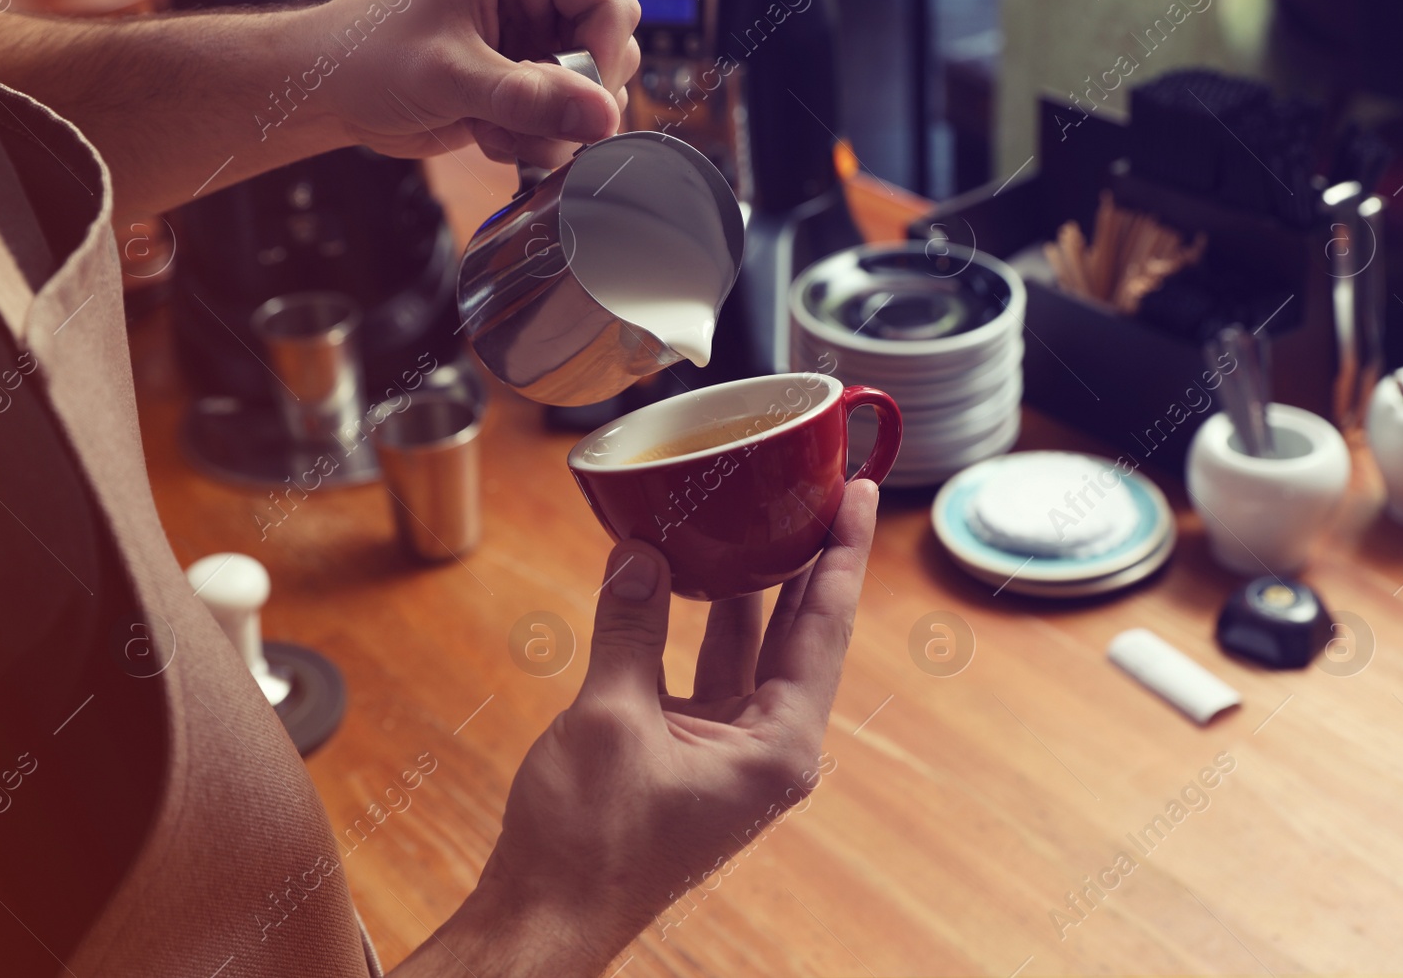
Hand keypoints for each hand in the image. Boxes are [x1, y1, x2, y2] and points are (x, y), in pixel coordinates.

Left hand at [312, 0, 640, 169]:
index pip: (607, 2)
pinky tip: (487, 131)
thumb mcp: (450, 75)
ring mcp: (531, 28)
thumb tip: (602, 115)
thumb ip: (529, 97)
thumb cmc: (365, 56)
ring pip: (591, 90)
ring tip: (494, 126)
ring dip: (550, 125)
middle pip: (609, 48)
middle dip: (571, 99)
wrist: (327, 91)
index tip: (582, 107)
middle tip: (523, 121)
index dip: (602, 61)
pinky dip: (534, 135)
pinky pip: (564, 114)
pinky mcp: (524, 69)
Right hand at [459, 481, 878, 973]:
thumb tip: (641, 555)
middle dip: (808, 558)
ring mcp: (730, 750)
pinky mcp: (690, 752)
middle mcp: (768, 747)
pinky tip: (683, 574)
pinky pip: (705, 669)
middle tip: (817, 486)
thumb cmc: (587, 845)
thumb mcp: (612, 718)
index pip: (825, 627)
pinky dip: (695, 622)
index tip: (856, 492)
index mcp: (778, 746)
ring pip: (750, 646)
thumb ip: (631, 629)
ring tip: (756, 514)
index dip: (842, 554)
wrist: (545, 915)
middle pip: (800, 631)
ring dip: (748, 585)